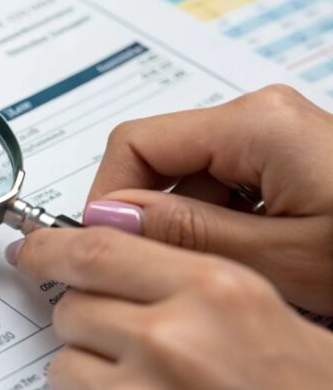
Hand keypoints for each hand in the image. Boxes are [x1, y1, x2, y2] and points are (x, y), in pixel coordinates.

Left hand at [8, 227, 332, 389]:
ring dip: (86, 371)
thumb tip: (113, 260)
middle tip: (117, 331)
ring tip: (139, 383)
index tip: (32, 250)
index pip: (96, 249)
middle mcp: (171, 340)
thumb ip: (183, 275)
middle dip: (83, 317)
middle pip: (72, 308)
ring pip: (64, 367)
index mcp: (212, 290)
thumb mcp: (259, 309)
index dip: (50, 247)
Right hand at [82, 85, 332, 314]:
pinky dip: (218, 226)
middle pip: (158, 161)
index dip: (107, 197)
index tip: (105, 245)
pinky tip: (251, 257)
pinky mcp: (280, 157)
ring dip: (189, 228)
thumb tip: (110, 217)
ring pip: (187, 181)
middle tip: (169, 272)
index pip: (134, 143)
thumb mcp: (284, 256)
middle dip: (154, 219)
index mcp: (256, 125)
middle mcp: (259, 117)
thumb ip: (189, 233)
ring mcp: (270, 136)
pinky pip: (220, 188)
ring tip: (231, 271)